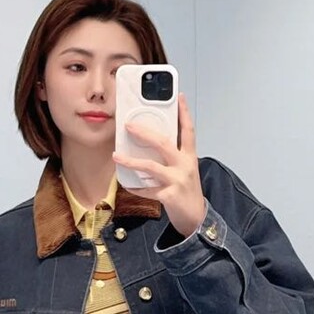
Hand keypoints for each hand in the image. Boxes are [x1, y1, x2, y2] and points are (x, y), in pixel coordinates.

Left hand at [112, 91, 205, 237]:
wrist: (196, 217)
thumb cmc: (187, 190)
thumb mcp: (185, 169)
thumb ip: (173, 155)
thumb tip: (150, 142)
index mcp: (189, 156)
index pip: (188, 130)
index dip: (184, 113)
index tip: (179, 96)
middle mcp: (185, 165)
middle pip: (164, 143)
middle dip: (144, 133)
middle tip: (128, 126)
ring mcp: (177, 180)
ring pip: (150, 166)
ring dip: (131, 161)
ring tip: (116, 156)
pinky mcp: (169, 195)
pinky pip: (146, 189)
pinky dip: (134, 187)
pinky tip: (125, 183)